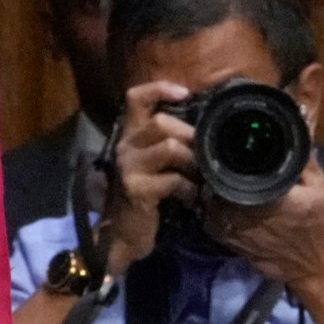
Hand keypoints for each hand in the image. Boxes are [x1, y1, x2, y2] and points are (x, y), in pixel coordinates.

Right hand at [102, 81, 198, 274]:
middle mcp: (125, 147)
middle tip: (202, 154)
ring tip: (198, 177)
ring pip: (169, 147)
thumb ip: (166, 145)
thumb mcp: (151, 165)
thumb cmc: (142, 197)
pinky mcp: (137, 189)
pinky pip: (172, 179)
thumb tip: (202, 132)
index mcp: (129, 136)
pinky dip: (188, 189)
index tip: (184, 93)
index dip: (159, 88)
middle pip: (161, 122)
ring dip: (192, 162)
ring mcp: (129, 168)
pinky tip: (190, 198)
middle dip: (189, 136)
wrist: (121, 235)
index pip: (135, 98)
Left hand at [204, 155, 323, 293]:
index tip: (223, 153)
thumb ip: (305, 163)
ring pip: (210, 211)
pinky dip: (211, 215)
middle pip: (215, 194)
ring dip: (210, 197)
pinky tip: (219, 206)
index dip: (223, 166)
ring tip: (216, 184)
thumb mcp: (322, 189)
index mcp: (268, 200)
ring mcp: (239, 236)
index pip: (233, 178)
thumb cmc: (322, 226)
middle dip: (214, 179)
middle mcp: (248, 218)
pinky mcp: (236, 249)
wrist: (319, 268)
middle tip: (218, 166)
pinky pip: (214, 228)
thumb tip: (293, 136)